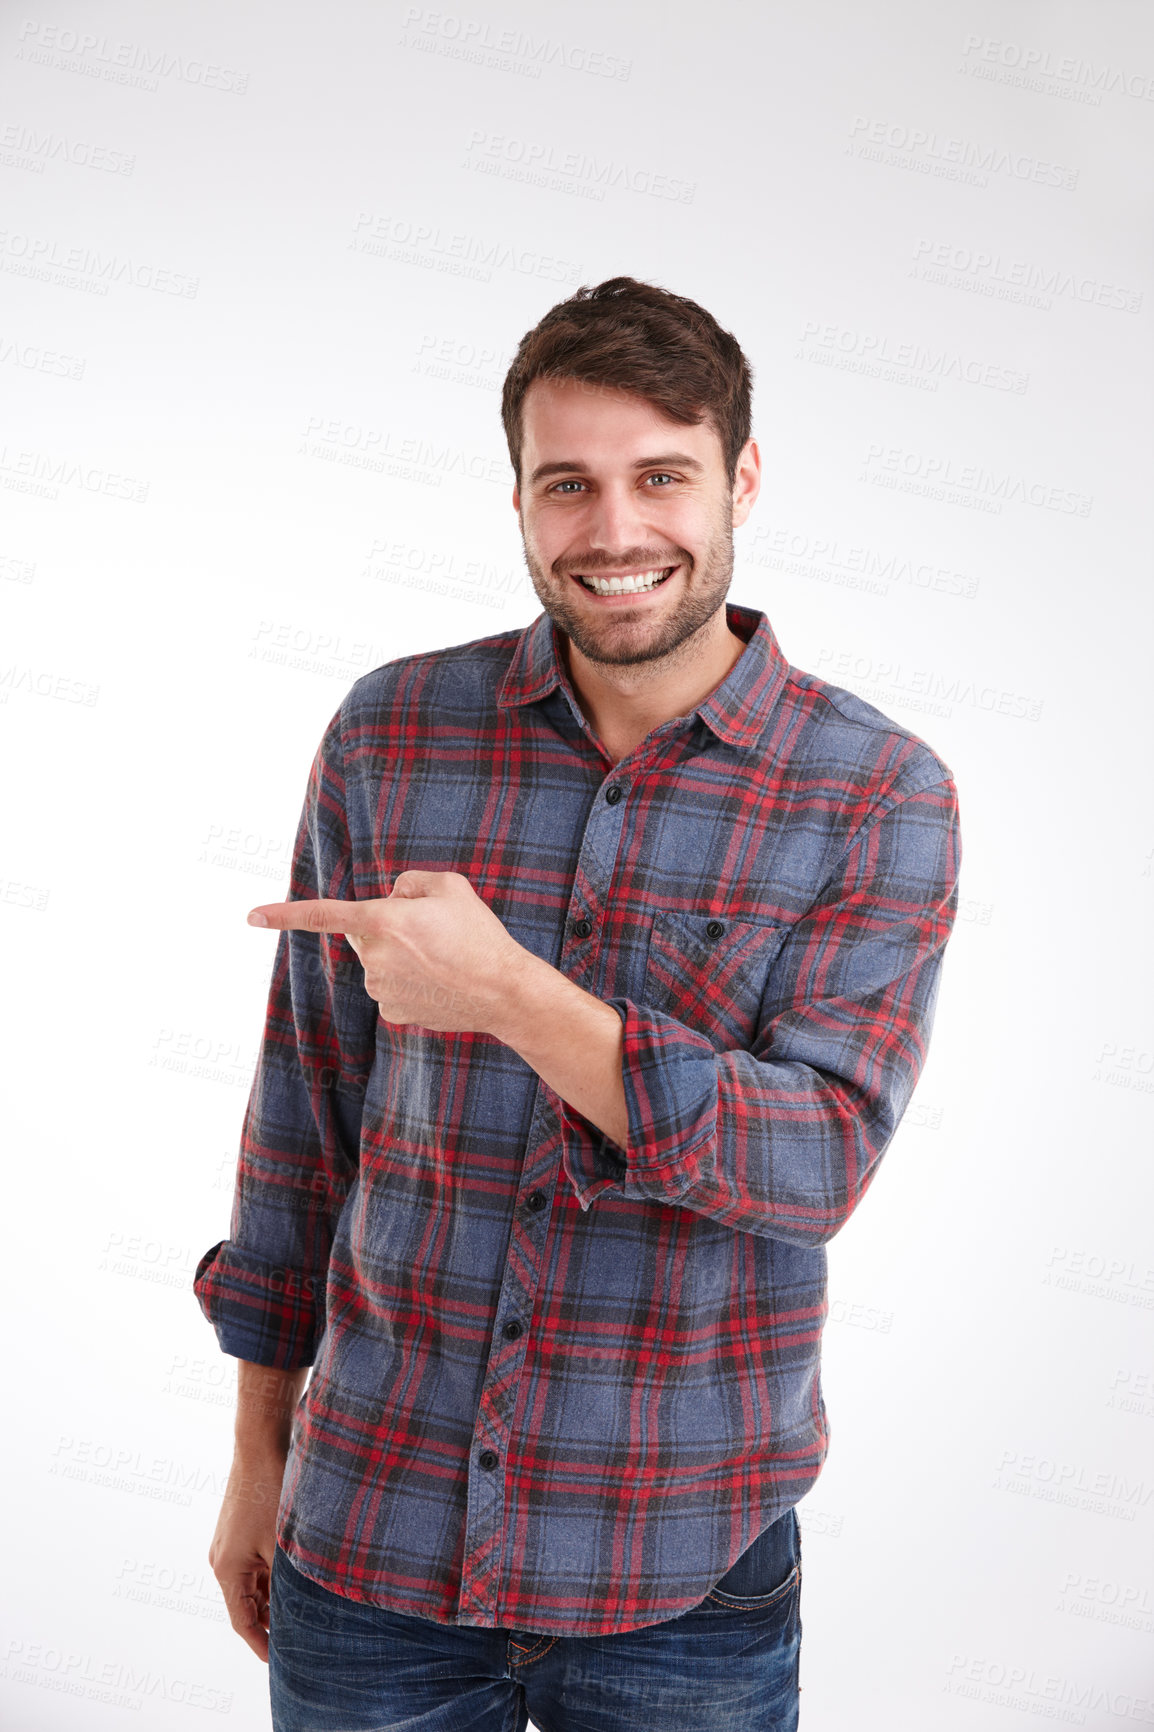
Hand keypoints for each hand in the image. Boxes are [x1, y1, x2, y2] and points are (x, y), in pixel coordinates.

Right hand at [207, 1456, 287, 1663]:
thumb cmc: (271, 1491)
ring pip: (254, 1583)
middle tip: (300, 1640)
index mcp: (227, 1569)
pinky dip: (275, 1574)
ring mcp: (231, 1543)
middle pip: (247, 1604)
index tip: (279, 1662)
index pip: (242, 1621)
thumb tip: (302, 1610)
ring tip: (306, 1611)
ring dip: (275, 1596)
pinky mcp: (242, 1528)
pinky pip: (257, 1562)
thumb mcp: (283, 1543)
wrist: (261, 1443)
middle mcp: (223, 1559)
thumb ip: (287, 1580)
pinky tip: (300, 1578)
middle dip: (271, 1622)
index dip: (261, 1644)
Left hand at [246, 869, 530, 1035]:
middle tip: (434, 932)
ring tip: (444, 959)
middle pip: (366, 933)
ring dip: (402, 956)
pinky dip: (411, 982)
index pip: (323, 915)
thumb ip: (409, 882)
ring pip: (380, 962)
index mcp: (383, 921)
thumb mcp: (450, 886)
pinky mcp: (392, 1012)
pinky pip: (391, 988)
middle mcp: (374, 957)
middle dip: (388, 927)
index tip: (250, 916)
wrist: (504, 992)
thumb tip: (391, 899)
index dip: (283, 915)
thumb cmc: (480, 935)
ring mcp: (380, 989)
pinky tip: (439, 983)